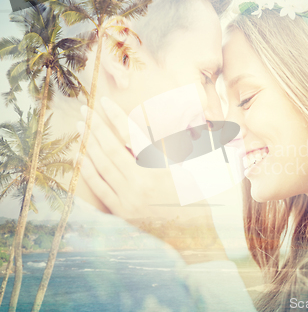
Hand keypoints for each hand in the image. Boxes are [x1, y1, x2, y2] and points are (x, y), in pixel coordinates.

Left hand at [78, 97, 226, 262]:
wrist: (193, 236)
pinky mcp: (122, 212)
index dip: (116, 117)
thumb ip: (165, 152)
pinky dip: (88, 171)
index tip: (104, 102)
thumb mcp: (185, 170)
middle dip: (96, 126)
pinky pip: (100, 188)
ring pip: (102, 166)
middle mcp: (141, 183)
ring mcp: (129, 199)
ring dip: (89, 144)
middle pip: (111, 148)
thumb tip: (144, 132)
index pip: (131, 135)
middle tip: (85, 110)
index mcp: (160, 169)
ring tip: (80, 128)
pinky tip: (81, 157)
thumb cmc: (194, 200)